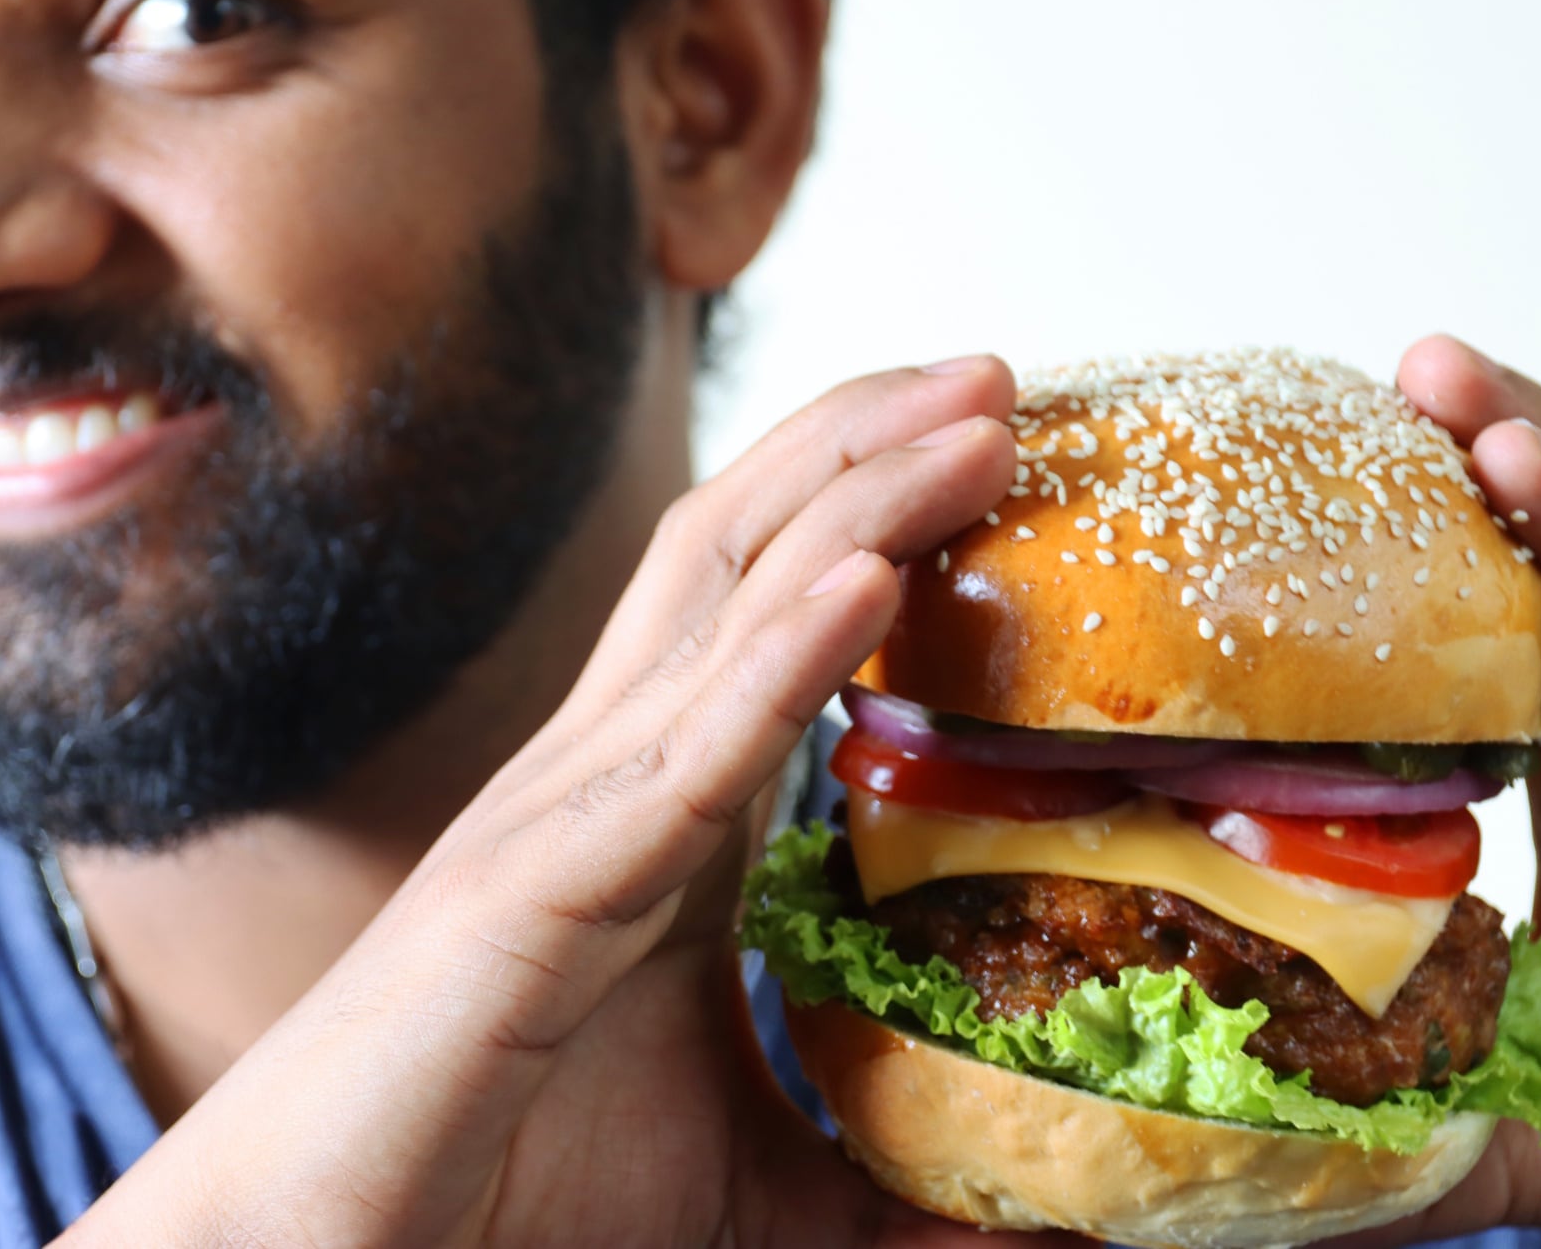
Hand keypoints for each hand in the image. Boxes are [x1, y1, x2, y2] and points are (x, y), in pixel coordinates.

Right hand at [61, 356, 1095, 1246]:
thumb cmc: (507, 1194)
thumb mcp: (755, 1184)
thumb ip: (884, 1178)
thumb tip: (1033, 1227)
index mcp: (650, 807)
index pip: (765, 606)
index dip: (872, 507)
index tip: (998, 448)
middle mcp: (603, 772)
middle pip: (744, 549)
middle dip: (868, 445)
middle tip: (1001, 377)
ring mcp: (561, 815)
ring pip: (720, 605)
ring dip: (857, 501)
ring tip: (978, 419)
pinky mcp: (532, 891)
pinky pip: (680, 751)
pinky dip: (780, 654)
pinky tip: (874, 576)